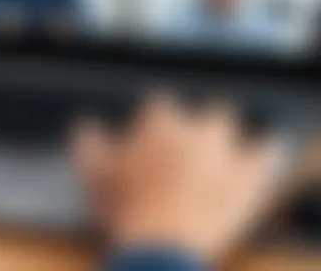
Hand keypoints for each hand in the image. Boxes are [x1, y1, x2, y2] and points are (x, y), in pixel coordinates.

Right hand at [74, 97, 284, 262]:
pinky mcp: (246, 178)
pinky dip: (262, 149)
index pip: (160, 103)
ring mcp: (223, 152)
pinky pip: (263, 154)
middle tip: (184, 138)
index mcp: (160, 122)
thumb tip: (84, 124)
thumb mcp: (92, 172)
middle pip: (201, 110)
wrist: (161, 244)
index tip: (148, 130)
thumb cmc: (123, 204)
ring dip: (220, 129)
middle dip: (194, 120)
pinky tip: (262, 147)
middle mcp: (194, 128)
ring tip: (214, 139)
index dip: (154, 117)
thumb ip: (87, 143)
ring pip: (226, 123)